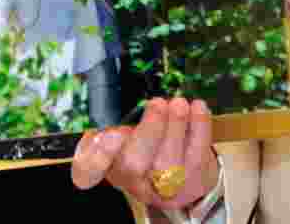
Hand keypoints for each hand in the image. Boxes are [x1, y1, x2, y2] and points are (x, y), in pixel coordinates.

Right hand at [71, 97, 218, 210]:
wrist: (185, 182)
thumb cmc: (152, 152)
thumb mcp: (128, 139)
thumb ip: (117, 123)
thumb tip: (116, 103)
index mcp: (112, 165)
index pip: (90, 170)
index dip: (95, 155)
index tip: (105, 135)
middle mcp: (135, 182)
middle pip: (133, 164)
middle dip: (148, 131)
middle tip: (157, 103)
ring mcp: (166, 187)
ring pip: (168, 162)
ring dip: (175, 126)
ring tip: (178, 103)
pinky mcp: (194, 182)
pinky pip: (197, 155)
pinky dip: (199, 128)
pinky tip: (197, 107)